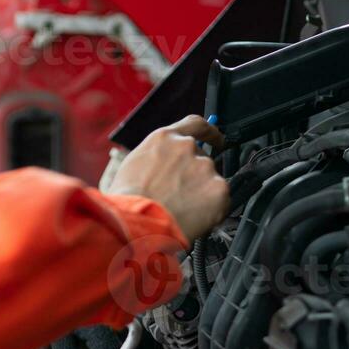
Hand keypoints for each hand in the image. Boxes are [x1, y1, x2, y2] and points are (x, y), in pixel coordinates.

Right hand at [109, 115, 229, 240]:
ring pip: (210, 181)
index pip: (196, 125)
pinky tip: (192, 219)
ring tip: (180, 211)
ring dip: (201, 194)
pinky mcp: (218, 190)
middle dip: (195, 176)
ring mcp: (204, 167)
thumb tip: (166, 165)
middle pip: (202, 158)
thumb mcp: (134, 165)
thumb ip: (158, 157)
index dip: (210, 133)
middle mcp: (187, 147)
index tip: (218, 140)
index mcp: (164, 138)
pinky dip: (211, 211)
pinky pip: (220, 201)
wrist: (136, 223)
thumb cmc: (128, 200)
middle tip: (181, 196)